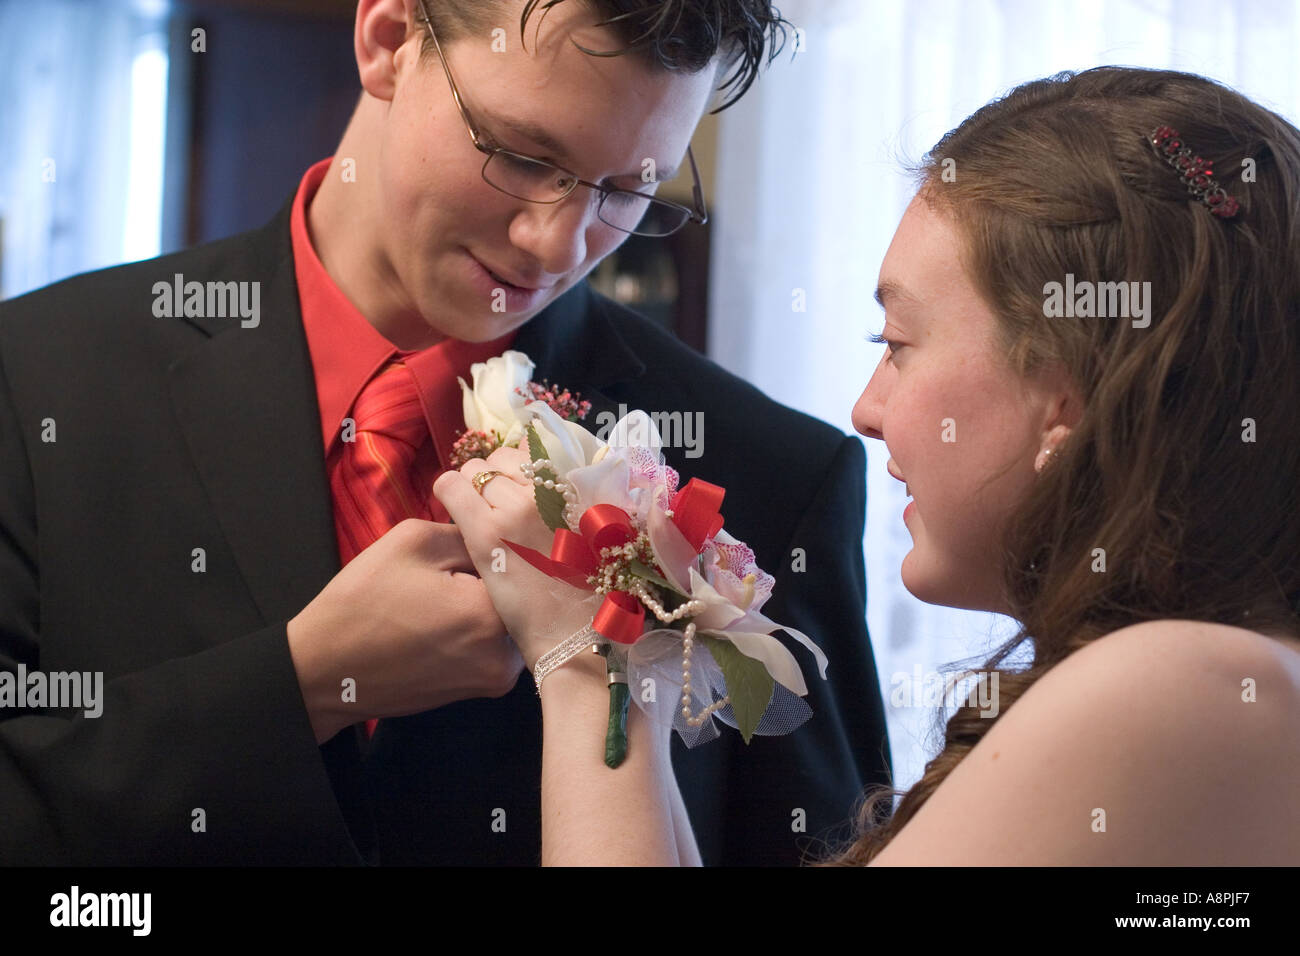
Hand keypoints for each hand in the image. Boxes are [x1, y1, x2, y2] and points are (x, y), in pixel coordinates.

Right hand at [286, 520, 522, 743]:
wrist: (325, 671)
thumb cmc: (363, 602)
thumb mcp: (414, 542)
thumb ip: (469, 532)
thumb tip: (499, 533)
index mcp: (493, 614)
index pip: (520, 561)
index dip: (499, 543)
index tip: (480, 537)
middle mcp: (507, 653)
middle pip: (519, 593)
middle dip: (497, 574)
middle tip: (461, 563)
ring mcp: (497, 678)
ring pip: (509, 618)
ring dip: (489, 601)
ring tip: (448, 591)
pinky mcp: (483, 689)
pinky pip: (495, 643)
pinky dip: (478, 627)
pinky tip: (445, 617)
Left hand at [433, 446, 601, 670]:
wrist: (577, 638)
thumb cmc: (594, 601)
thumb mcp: (599, 543)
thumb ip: (578, 513)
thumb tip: (555, 497)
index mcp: (577, 493)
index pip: (536, 457)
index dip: (522, 474)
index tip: (518, 494)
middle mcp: (548, 492)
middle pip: (504, 460)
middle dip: (495, 480)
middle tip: (495, 508)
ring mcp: (516, 509)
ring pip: (475, 471)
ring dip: (472, 488)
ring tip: (476, 516)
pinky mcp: (486, 532)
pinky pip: (452, 488)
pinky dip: (448, 492)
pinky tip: (452, 509)